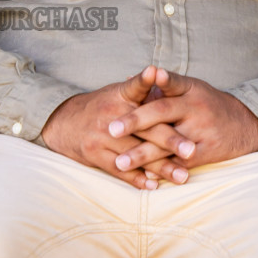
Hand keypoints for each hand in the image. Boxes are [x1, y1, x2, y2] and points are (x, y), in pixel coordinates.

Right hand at [41, 66, 177, 188]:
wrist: (66, 123)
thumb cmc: (102, 107)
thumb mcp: (118, 93)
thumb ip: (141, 91)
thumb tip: (161, 76)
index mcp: (119, 96)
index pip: (135, 85)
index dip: (146, 79)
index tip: (157, 72)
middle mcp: (111, 115)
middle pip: (144, 128)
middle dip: (170, 140)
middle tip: (191, 150)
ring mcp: (102, 136)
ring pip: (136, 154)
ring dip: (161, 167)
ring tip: (182, 176)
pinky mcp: (95, 154)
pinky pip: (120, 170)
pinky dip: (138, 178)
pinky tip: (154, 185)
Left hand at [107, 69, 257, 182]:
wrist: (245, 126)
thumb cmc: (208, 104)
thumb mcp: (191, 88)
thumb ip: (164, 85)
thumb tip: (131, 77)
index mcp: (190, 91)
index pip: (167, 84)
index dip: (151, 81)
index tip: (130, 79)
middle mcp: (195, 110)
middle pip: (162, 114)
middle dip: (135, 122)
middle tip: (110, 129)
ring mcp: (199, 133)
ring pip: (166, 145)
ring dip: (142, 155)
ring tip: (119, 162)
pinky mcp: (203, 155)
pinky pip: (178, 165)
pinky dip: (159, 172)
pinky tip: (141, 178)